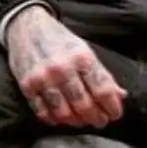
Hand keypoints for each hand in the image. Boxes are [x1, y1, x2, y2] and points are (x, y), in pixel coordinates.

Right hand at [5, 5, 126, 127]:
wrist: (26, 26)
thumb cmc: (60, 39)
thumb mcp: (85, 50)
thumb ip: (101, 74)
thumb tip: (120, 96)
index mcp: (82, 57)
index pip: (102, 90)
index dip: (112, 107)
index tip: (115, 114)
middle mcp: (63, 69)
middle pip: (84, 106)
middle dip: (96, 118)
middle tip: (100, 121)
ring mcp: (43, 79)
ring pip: (64, 114)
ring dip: (76, 121)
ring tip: (82, 120)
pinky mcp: (27, 86)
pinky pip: (43, 113)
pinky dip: (54, 120)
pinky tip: (62, 118)